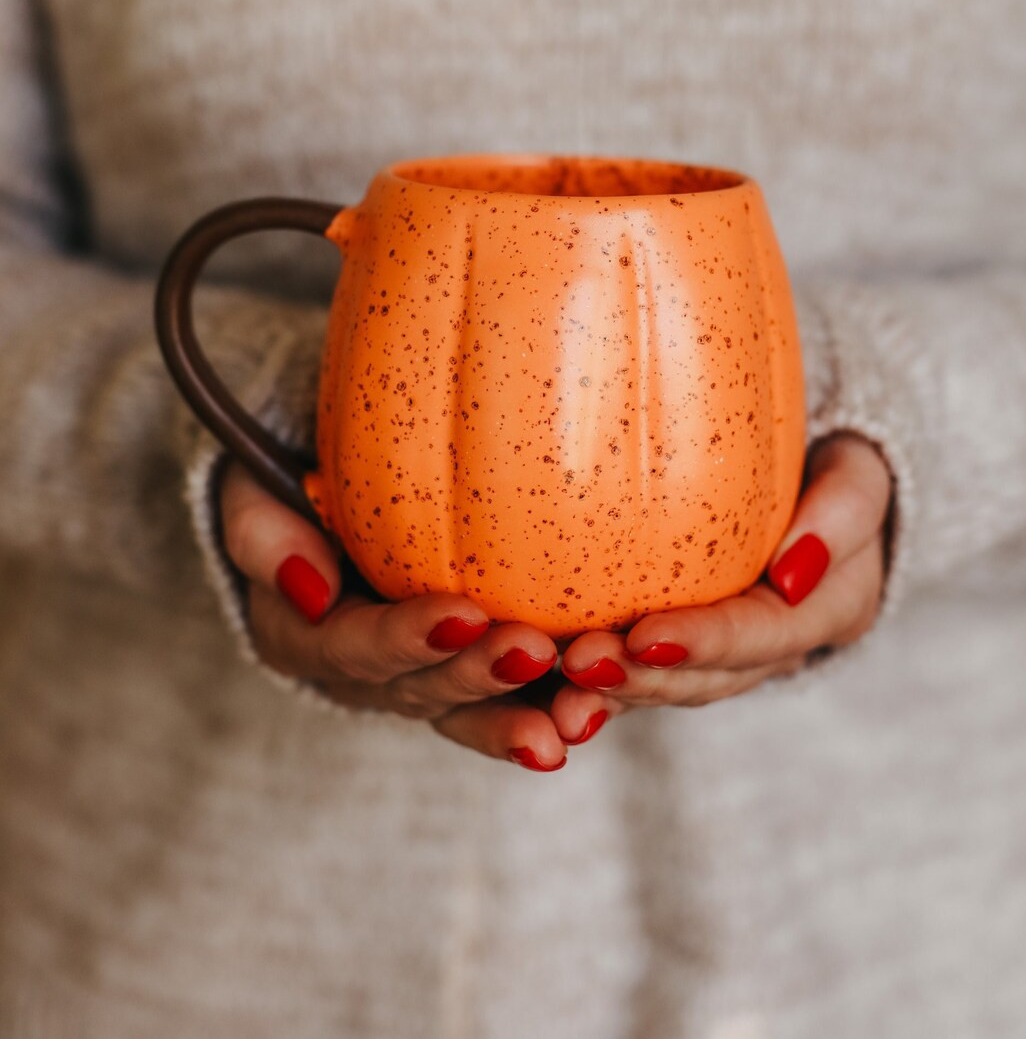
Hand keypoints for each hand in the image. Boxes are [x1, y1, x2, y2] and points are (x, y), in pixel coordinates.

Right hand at [218, 459, 569, 771]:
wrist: (320, 495)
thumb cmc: (287, 484)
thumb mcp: (252, 497)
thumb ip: (263, 536)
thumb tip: (311, 588)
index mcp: (306, 637)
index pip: (356, 646)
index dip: (407, 637)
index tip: (464, 614)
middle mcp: (365, 676)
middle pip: (422, 690)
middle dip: (478, 676)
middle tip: (535, 651)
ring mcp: (420, 683)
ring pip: (472, 712)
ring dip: (522, 717)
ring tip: (576, 719)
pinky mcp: (469, 676)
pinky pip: (510, 703)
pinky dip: (550, 711)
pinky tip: (595, 716)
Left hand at [547, 433, 892, 744]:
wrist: (821, 487)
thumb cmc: (837, 470)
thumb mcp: (859, 478)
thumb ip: (840, 515)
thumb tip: (791, 572)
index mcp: (820, 616)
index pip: (757, 637)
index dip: (703, 643)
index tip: (645, 637)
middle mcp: (765, 651)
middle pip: (701, 679)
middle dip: (640, 679)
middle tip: (579, 663)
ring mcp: (718, 655)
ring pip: (660, 687)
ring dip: (606, 695)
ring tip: (551, 693)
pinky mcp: (672, 643)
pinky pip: (630, 669)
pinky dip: (582, 684)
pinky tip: (532, 685)